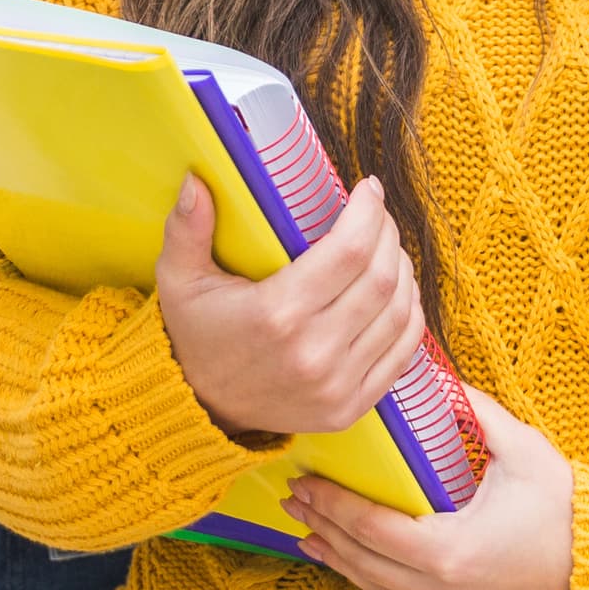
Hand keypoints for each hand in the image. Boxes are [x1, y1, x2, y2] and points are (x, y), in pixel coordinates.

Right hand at [152, 173, 423, 439]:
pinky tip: (399, 289)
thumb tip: (195, 180)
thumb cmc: (195, 334)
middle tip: (378, 214)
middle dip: (388, 234)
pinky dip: (409, 313)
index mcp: (276, 314)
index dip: (369, 213)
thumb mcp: (179, 280)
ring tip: (388, 247)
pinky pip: (403, 352)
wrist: (199, 410)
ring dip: (403, 270)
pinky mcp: (351, 407)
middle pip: (381, 277)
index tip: (369, 189)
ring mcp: (337, 385)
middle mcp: (313, 352)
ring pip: (399, 312)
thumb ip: (186, 228)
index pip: (349, 251)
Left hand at [287, 389, 572, 589]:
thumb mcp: (523, 453)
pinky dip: (375, 583)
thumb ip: (476, 415)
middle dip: (324, 529)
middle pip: (364, 562)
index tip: (305, 482)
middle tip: (294, 502)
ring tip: (309, 536)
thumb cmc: (568, 512)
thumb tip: (440, 381)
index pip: (371, 527)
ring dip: (340, 562)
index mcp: (451, 551)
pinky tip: (356, 567)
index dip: (332, 505)